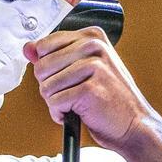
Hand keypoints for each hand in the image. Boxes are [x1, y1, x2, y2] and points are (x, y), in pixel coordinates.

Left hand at [23, 26, 156, 152]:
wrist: (134, 124)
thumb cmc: (110, 98)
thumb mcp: (83, 69)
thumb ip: (54, 56)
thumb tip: (28, 49)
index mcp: (92, 36)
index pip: (45, 45)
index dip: (47, 67)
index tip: (64, 76)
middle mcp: (94, 47)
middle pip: (42, 66)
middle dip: (50, 87)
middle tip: (71, 93)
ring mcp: (93, 67)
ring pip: (46, 86)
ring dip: (56, 102)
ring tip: (75, 104)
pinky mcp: (89, 90)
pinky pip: (54, 102)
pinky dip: (60, 114)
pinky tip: (77, 112)